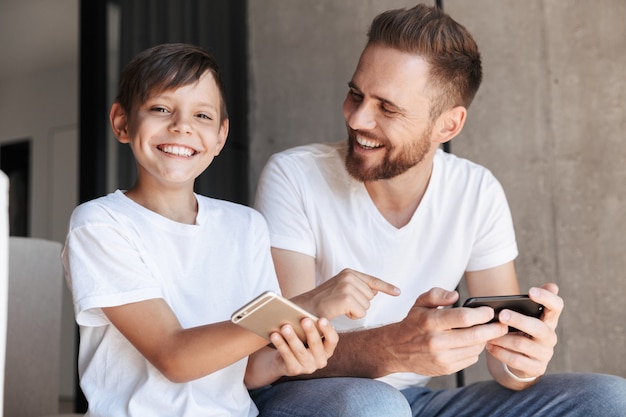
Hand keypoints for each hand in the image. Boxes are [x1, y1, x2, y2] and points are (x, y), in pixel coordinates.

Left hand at [269, 317, 338, 375]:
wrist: (285, 360)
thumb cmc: (301, 341)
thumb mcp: (308, 335)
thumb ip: (310, 326)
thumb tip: (302, 313)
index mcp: (328, 349)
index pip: (332, 340)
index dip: (328, 330)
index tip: (322, 319)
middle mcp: (320, 360)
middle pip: (316, 344)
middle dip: (310, 331)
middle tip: (304, 319)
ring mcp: (308, 367)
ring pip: (300, 350)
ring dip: (292, 338)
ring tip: (285, 327)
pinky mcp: (294, 370)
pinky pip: (287, 356)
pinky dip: (280, 345)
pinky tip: (274, 335)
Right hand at [292, 268, 400, 319]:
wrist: (303, 309)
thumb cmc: (322, 303)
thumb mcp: (340, 291)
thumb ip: (357, 288)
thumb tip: (374, 291)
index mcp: (348, 273)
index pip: (372, 281)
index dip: (387, 287)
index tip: (398, 292)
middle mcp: (349, 276)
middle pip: (371, 297)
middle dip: (359, 305)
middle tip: (341, 305)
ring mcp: (347, 286)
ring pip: (366, 306)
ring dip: (355, 311)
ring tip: (338, 308)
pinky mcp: (346, 297)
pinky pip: (361, 312)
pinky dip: (352, 316)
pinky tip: (339, 312)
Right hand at [384, 287, 508, 375]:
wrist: (396, 349)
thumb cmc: (413, 323)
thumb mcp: (419, 303)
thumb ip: (437, 294)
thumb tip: (455, 296)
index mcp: (430, 322)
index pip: (464, 318)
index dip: (482, 314)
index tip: (490, 311)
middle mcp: (436, 341)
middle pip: (475, 336)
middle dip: (494, 329)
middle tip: (503, 324)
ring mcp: (441, 358)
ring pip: (475, 348)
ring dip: (484, 340)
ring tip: (486, 332)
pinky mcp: (446, 368)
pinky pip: (470, 359)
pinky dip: (475, 350)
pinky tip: (471, 343)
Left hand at [486, 283, 561, 378]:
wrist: (522, 360)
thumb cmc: (521, 332)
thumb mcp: (524, 317)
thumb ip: (529, 302)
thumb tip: (548, 286)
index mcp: (549, 320)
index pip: (556, 306)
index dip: (546, 298)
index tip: (530, 291)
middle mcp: (550, 336)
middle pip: (538, 327)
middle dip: (518, 320)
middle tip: (501, 315)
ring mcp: (545, 353)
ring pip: (521, 344)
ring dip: (502, 338)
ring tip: (488, 333)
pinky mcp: (537, 368)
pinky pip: (516, 360)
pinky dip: (500, 352)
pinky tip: (489, 346)